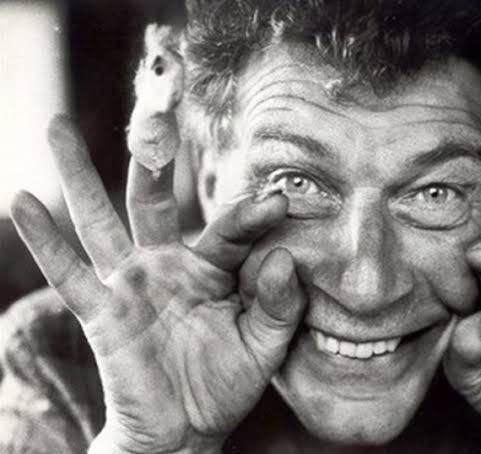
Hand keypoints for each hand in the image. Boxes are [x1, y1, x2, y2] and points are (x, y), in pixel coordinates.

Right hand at [10, 116, 305, 453]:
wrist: (186, 429)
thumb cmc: (226, 382)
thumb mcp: (264, 345)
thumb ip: (278, 304)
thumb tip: (286, 257)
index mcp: (213, 267)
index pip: (232, 229)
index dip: (253, 216)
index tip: (278, 201)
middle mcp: (167, 262)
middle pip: (154, 199)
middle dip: (153, 157)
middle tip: (154, 109)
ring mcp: (131, 281)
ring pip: (102, 218)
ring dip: (81, 174)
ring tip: (58, 125)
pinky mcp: (102, 310)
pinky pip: (70, 271)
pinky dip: (45, 239)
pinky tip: (24, 200)